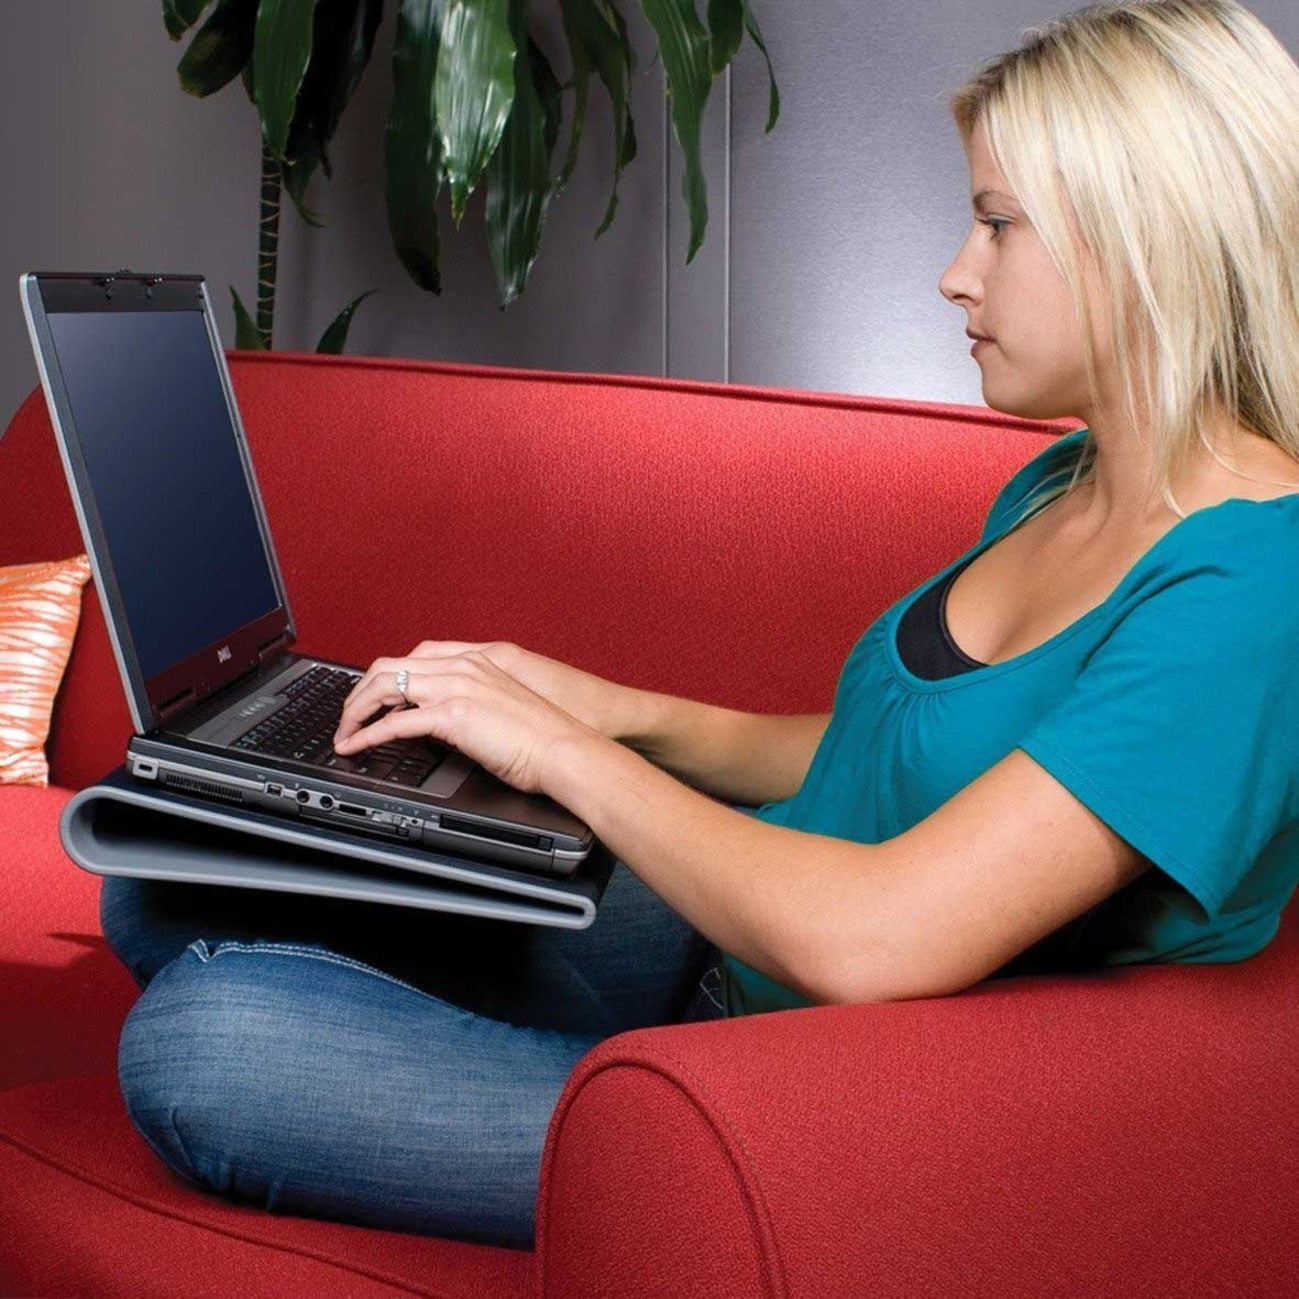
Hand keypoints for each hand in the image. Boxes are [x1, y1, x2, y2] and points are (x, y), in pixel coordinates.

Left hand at [360, 640, 636, 735]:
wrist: (569, 750)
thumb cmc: (549, 738)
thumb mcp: (508, 709)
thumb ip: (478, 705)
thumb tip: (453, 724)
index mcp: (479, 661)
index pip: (416, 657)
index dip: (386, 676)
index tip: (373, 697)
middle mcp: (464, 667)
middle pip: (389, 666)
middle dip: (359, 692)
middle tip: (348, 716)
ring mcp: (457, 688)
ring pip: (384, 687)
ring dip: (355, 711)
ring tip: (344, 732)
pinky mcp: (453, 716)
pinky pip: (395, 723)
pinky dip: (367, 735)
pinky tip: (355, 747)